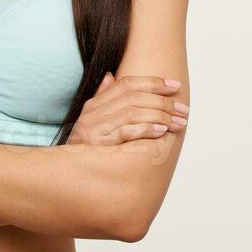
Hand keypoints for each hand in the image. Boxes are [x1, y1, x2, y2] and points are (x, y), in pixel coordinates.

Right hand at [68, 72, 185, 145]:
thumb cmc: (86, 148)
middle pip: (134, 97)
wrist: (68, 175)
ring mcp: (95, 128)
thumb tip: (111, 76)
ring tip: (178, 123)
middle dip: (163, 102)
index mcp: (95, 104)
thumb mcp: (91, 121)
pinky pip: (126, 132)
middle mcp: (94, 112)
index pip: (127, 84)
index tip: (175, 86)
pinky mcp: (99, 145)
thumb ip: (102, 98)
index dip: (154, 82)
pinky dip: (146, 130)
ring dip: (160, 116)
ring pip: (133, 112)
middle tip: (183, 111)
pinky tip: (161, 132)